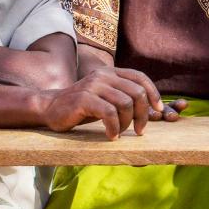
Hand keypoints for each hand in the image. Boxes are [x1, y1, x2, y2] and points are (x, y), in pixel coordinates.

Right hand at [38, 67, 164, 139]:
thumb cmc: (83, 107)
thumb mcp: (106, 98)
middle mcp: (103, 75)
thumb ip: (124, 97)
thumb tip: (153, 110)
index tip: (158, 110)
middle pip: (137, 92)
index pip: (140, 77)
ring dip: (127, 123)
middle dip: (143, 114)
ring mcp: (93, 86)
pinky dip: (114, 127)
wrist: (50, 108)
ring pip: (125, 103)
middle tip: (139, 130)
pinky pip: (109, 113)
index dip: (153, 93)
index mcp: (111, 72)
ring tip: (120, 133)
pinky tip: (111, 136)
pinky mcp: (84, 99)